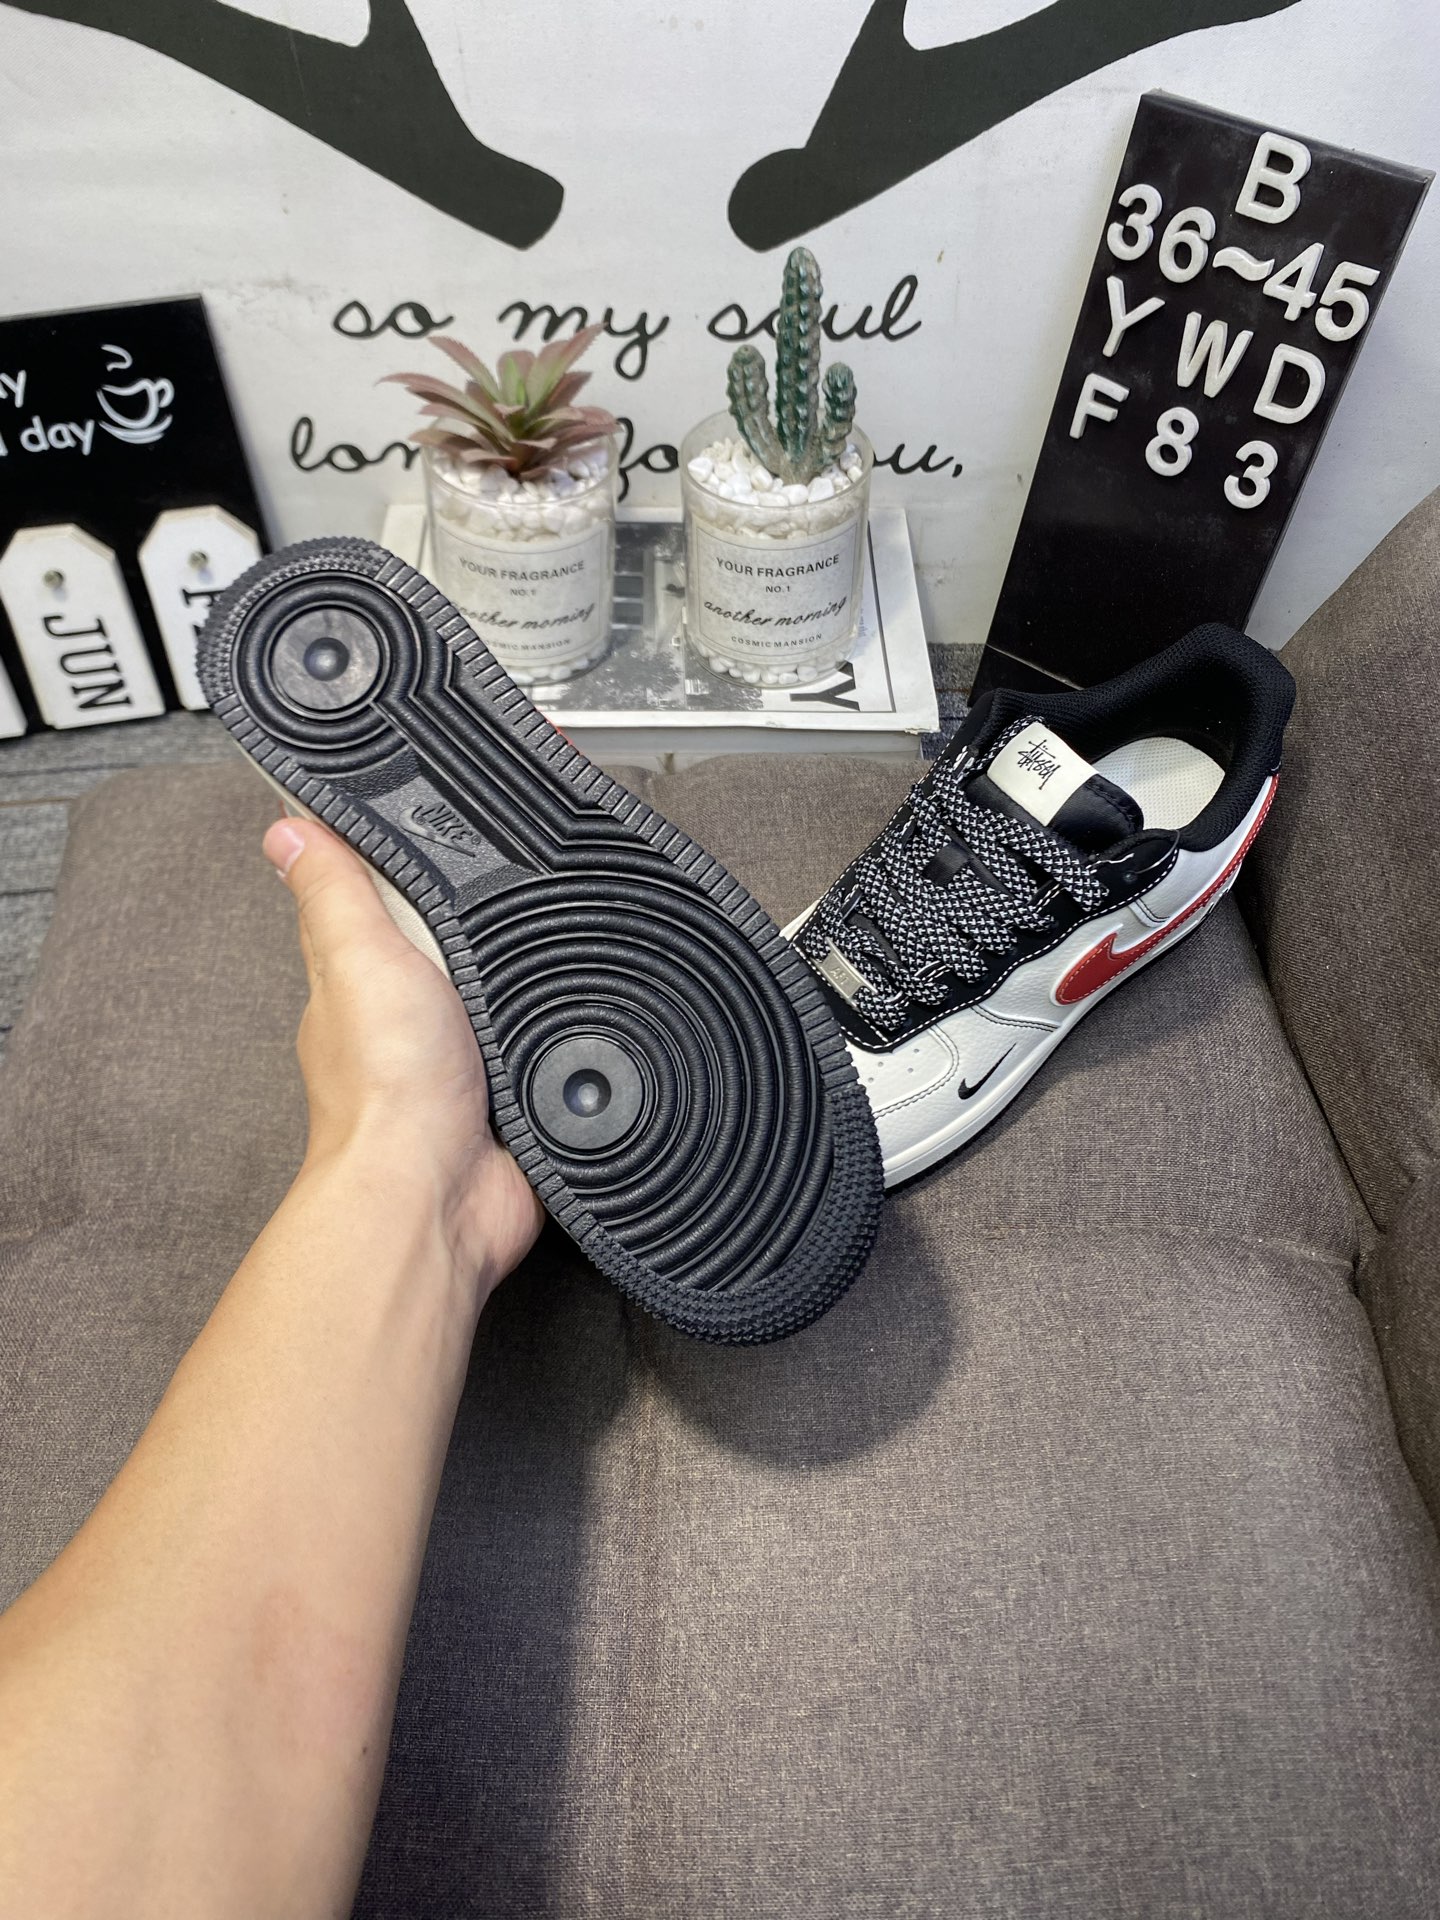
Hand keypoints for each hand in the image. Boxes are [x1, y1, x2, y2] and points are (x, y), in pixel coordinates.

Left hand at [263, 815, 542, 1297]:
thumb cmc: (386, 1089)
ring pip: (504, 993)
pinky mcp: (513, 1093)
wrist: (439, 1194)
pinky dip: (559, 1035)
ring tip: (553, 948)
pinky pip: (543, 1047)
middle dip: (489, 921)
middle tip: (524, 886)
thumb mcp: (358, 959)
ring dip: (529, 979)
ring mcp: (461, 1060)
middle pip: (454, 943)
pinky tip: (572, 1015)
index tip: (451, 827)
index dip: (412, 863)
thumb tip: (287, 827)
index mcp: (360, 979)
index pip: (379, 901)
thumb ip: (336, 892)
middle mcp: (407, 1019)